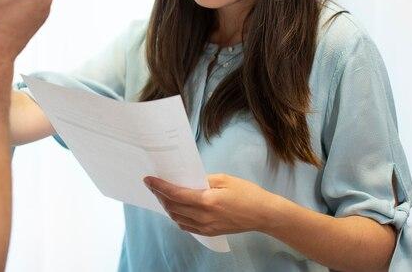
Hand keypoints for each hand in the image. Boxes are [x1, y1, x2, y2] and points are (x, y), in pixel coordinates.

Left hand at [144, 173, 277, 236]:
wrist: (263, 214)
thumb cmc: (247, 193)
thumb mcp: (224, 179)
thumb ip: (203, 179)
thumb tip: (186, 179)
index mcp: (207, 201)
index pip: (175, 194)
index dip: (159, 187)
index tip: (148, 180)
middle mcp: (203, 216)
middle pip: (172, 207)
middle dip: (159, 195)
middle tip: (153, 185)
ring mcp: (206, 227)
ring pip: (177, 218)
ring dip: (166, 206)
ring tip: (162, 195)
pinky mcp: (209, 232)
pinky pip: (186, 226)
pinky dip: (176, 217)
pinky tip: (175, 209)